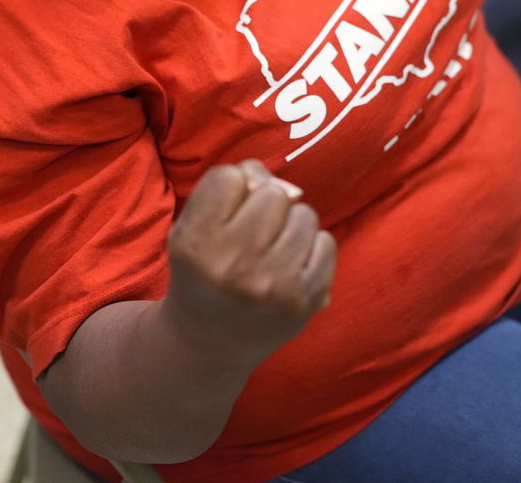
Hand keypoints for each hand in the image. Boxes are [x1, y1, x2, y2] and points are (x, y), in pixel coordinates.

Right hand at [164, 160, 335, 361]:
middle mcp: (233, 266)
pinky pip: (326, 242)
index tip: (226, 215)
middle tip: (252, 237)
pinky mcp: (304, 301)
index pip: (229, 177)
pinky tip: (291, 267)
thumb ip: (229, 186)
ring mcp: (272, 285)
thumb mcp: (194, 226)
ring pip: (304, 214)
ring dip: (291, 226)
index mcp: (196, 244)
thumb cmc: (205, 271)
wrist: (208, 344)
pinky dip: (313, 249)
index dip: (232, 189)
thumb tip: (290, 188)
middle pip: (273, 194)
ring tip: (271, 252)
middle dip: (266, 207)